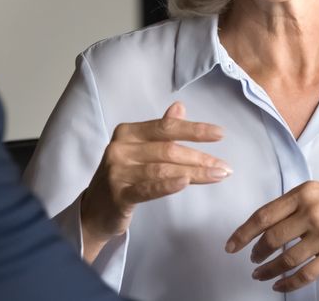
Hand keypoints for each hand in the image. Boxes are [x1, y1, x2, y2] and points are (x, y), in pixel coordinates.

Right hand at [79, 102, 229, 260]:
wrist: (94, 211)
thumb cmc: (123, 177)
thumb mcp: (138, 150)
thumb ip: (158, 131)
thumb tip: (180, 107)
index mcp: (128, 132)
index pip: (166, 127)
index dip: (194, 130)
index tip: (220, 134)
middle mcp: (120, 148)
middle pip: (168, 149)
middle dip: (200, 157)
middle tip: (225, 167)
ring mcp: (117, 171)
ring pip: (163, 169)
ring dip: (195, 172)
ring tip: (218, 176)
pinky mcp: (118, 195)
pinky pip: (148, 188)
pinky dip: (168, 185)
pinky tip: (187, 182)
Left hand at [225, 175, 318, 292]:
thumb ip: (294, 204)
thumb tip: (268, 223)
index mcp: (304, 193)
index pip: (264, 215)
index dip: (243, 233)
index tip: (232, 245)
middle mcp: (312, 212)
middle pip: (272, 239)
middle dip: (257, 253)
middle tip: (252, 260)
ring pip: (287, 259)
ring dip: (270, 270)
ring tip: (262, 275)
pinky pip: (306, 273)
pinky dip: (289, 283)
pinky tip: (281, 285)